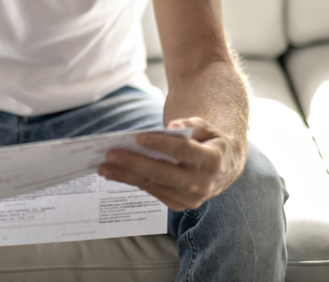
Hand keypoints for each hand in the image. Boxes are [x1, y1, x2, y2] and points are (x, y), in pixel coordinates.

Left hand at [98, 117, 245, 211]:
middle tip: (110, 154)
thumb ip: (192, 124)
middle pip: (163, 173)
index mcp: (212, 161)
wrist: (224, 168)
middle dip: (134, 163)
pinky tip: (115, 173)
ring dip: (126, 175)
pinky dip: (132, 181)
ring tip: (104, 166)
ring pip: (154, 185)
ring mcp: (190, 198)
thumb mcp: (207, 128)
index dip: (161, 144)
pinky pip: (152, 191)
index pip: (183, 151)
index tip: (138, 137)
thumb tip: (172, 126)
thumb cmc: (210, 141)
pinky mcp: (179, 205)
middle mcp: (202, 184)